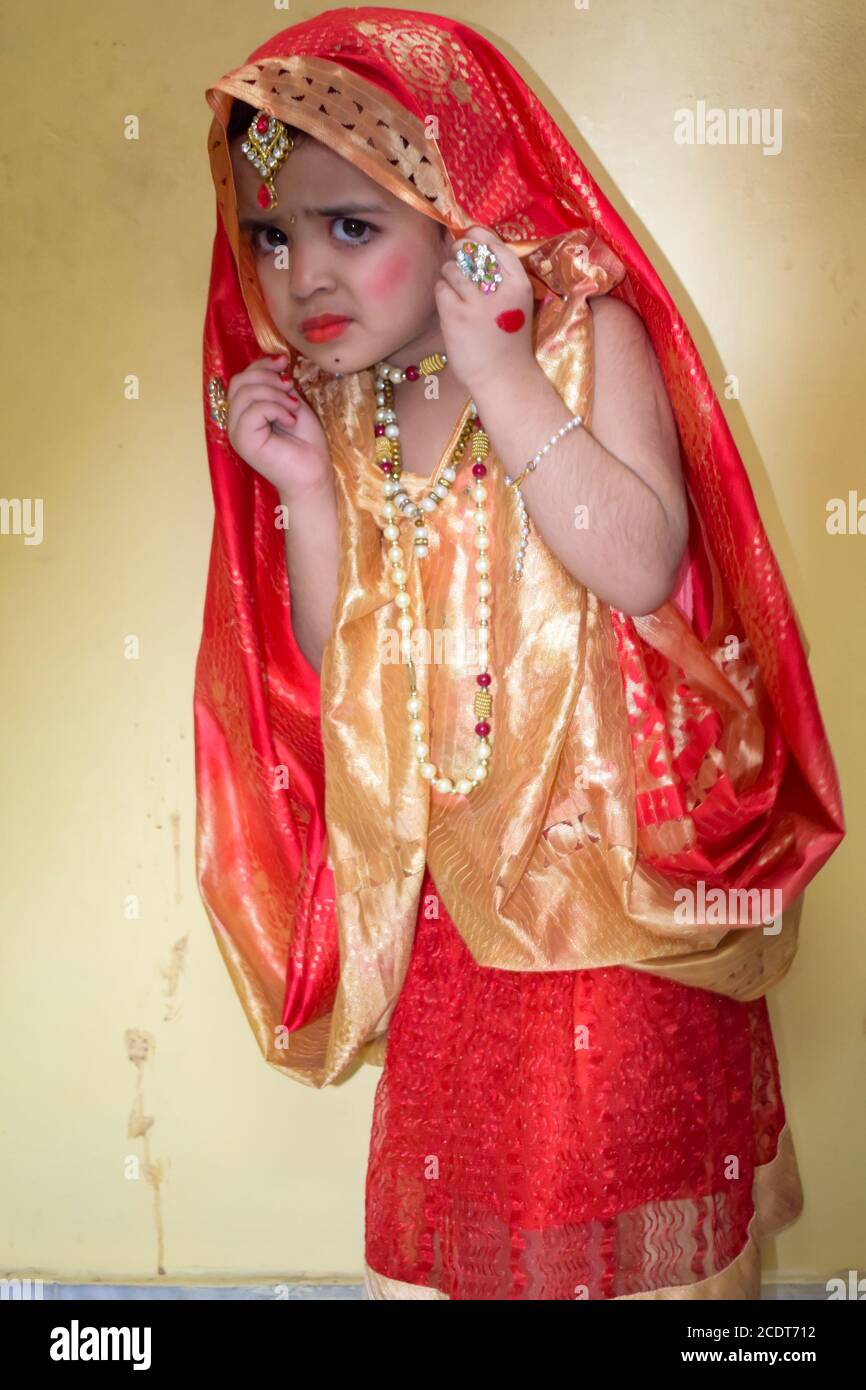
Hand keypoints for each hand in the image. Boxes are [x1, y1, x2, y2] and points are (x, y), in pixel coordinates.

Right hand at [226, 354, 331, 498]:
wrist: (314, 474)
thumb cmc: (305, 443)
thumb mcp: (291, 403)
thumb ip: (277, 385)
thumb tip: (276, 361)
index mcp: (245, 412)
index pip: (241, 378)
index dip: (261, 364)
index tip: (284, 362)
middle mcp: (235, 421)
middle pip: (238, 381)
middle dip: (267, 376)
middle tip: (290, 387)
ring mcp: (236, 432)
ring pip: (245, 393)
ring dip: (275, 394)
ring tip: (293, 408)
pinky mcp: (243, 441)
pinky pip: (254, 409)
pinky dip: (276, 409)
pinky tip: (290, 421)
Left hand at [434, 225, 535, 395]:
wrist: (504, 377)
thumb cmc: (508, 341)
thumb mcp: (516, 305)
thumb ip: (502, 280)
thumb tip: (473, 246)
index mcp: (520, 285)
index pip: (498, 247)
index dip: (480, 236)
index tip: (470, 235)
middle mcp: (500, 291)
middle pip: (472, 253)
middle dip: (460, 252)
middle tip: (457, 259)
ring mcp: (477, 304)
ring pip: (452, 269)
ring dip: (448, 273)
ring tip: (452, 286)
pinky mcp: (456, 317)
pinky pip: (441, 289)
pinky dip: (442, 293)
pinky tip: (448, 305)